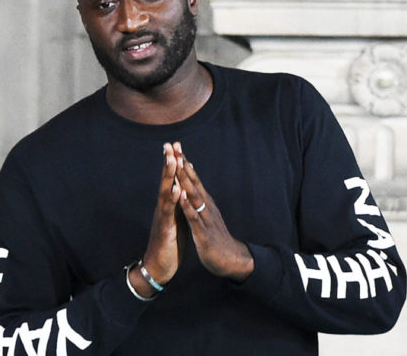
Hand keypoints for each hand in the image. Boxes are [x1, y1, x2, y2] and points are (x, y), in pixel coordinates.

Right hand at [129, 143, 186, 296]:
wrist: (158, 268)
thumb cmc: (168, 244)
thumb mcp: (176, 221)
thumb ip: (177, 206)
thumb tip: (182, 190)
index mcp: (168, 206)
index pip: (171, 180)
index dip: (174, 163)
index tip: (176, 145)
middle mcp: (163, 208)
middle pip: (165, 181)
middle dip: (168, 162)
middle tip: (169, 144)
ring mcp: (162, 217)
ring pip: (165, 192)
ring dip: (168, 175)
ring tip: (172, 159)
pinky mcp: (164, 229)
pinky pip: (168, 212)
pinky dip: (172, 199)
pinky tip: (175, 188)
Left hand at [174, 145, 253, 282]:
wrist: (231, 260)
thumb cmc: (216, 238)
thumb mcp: (207, 216)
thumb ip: (201, 202)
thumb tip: (193, 188)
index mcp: (205, 203)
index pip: (192, 179)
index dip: (183, 163)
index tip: (174, 147)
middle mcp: (206, 206)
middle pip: (193, 181)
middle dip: (182, 164)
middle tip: (174, 146)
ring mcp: (206, 219)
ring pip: (194, 196)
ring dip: (185, 180)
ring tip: (178, 164)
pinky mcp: (204, 233)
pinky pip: (195, 218)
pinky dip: (188, 206)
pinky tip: (182, 196)